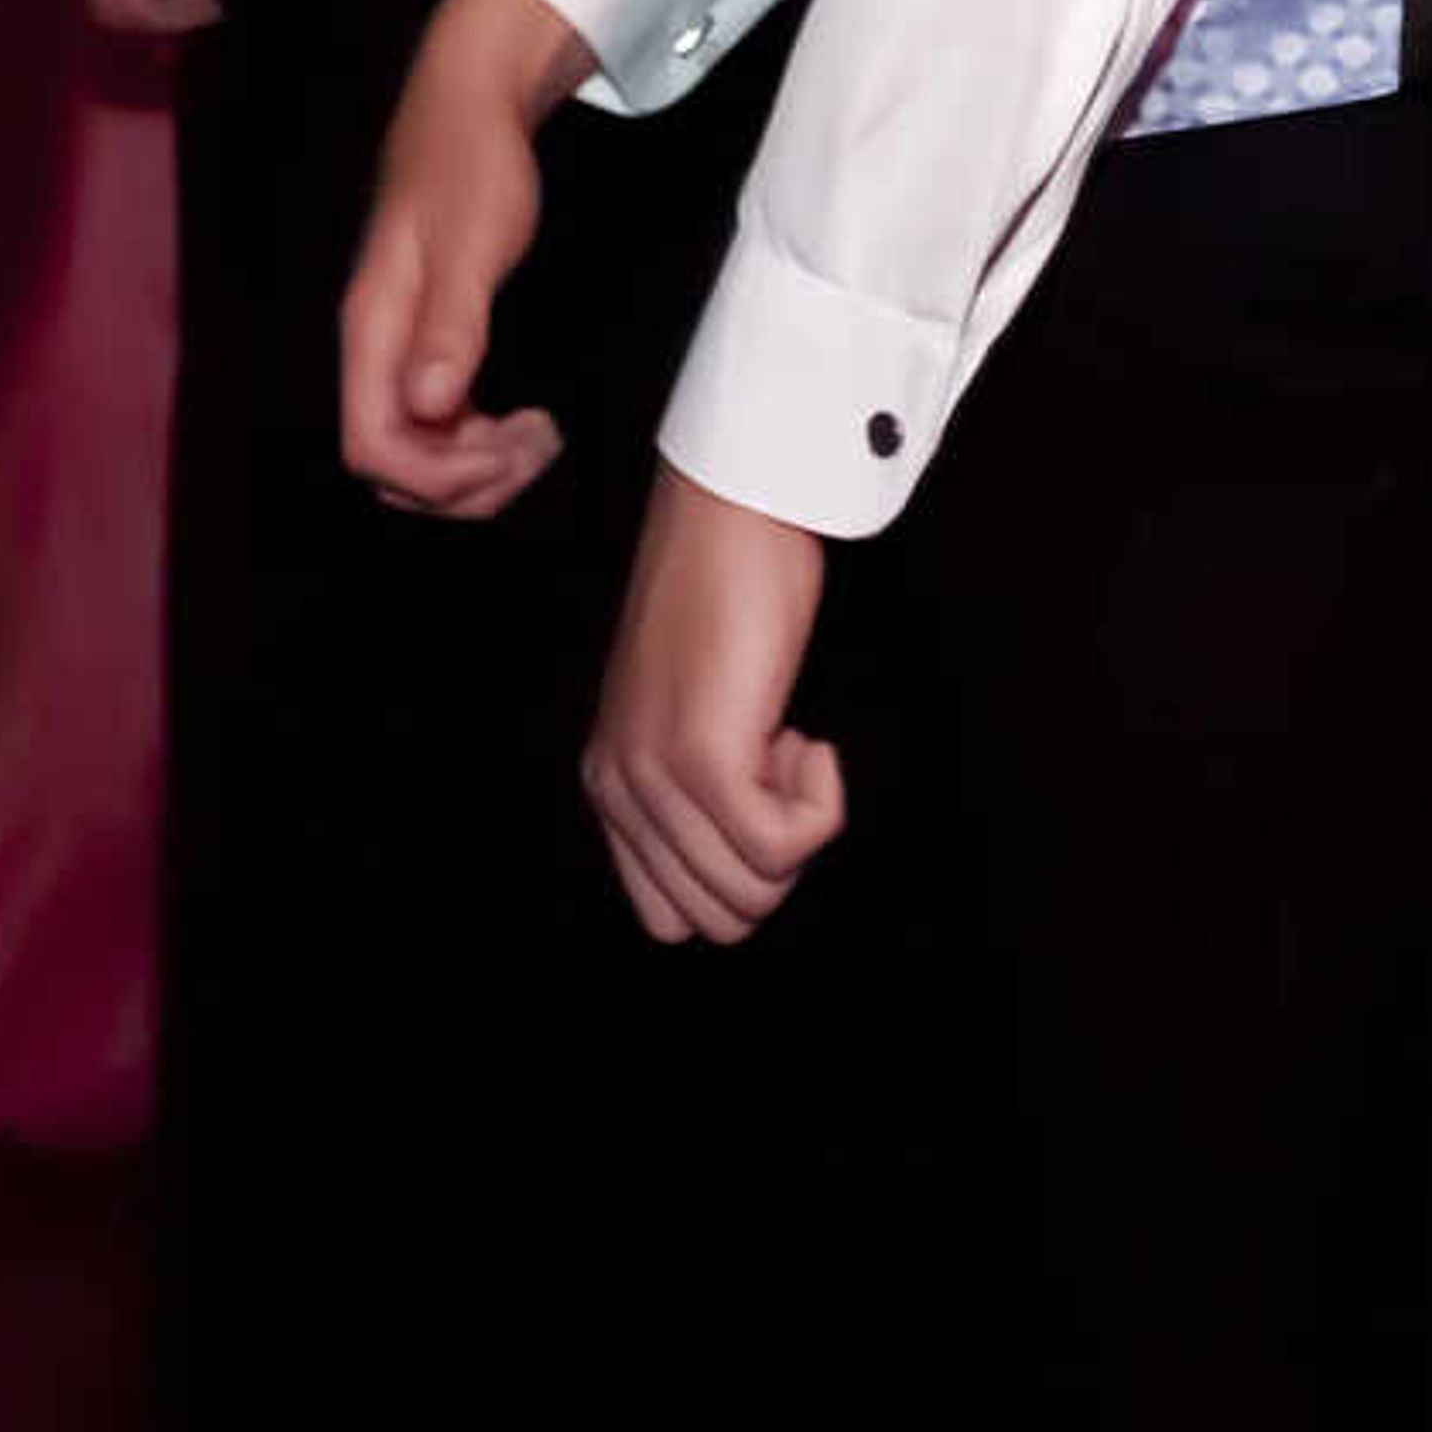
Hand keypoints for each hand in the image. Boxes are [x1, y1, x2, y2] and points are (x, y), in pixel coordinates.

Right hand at [339, 0, 590, 516]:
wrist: (466, 104)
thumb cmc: (468, 161)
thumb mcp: (471, 241)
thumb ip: (451, 325)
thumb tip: (431, 407)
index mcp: (372, 327)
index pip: (374, 447)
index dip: (438, 475)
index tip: (504, 446)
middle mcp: (375, 348)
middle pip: (392, 468)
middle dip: (465, 483)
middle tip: (536, 442)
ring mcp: (398, 349)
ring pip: (418, 454)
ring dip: (478, 469)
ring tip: (539, 435)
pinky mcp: (425, 343)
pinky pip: (439, 426)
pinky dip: (479, 443)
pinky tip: (520, 421)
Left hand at [583, 465, 844, 945]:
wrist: (729, 513)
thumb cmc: (730, 601)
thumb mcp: (692, 714)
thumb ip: (694, 793)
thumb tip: (749, 878)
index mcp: (610, 787)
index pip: (669, 918)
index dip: (738, 874)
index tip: (758, 791)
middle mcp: (618, 790)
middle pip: (721, 918)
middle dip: (776, 857)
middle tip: (778, 763)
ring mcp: (653, 776)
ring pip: (755, 892)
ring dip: (799, 826)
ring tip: (786, 738)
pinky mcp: (701, 758)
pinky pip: (783, 848)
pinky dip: (821, 806)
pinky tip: (807, 738)